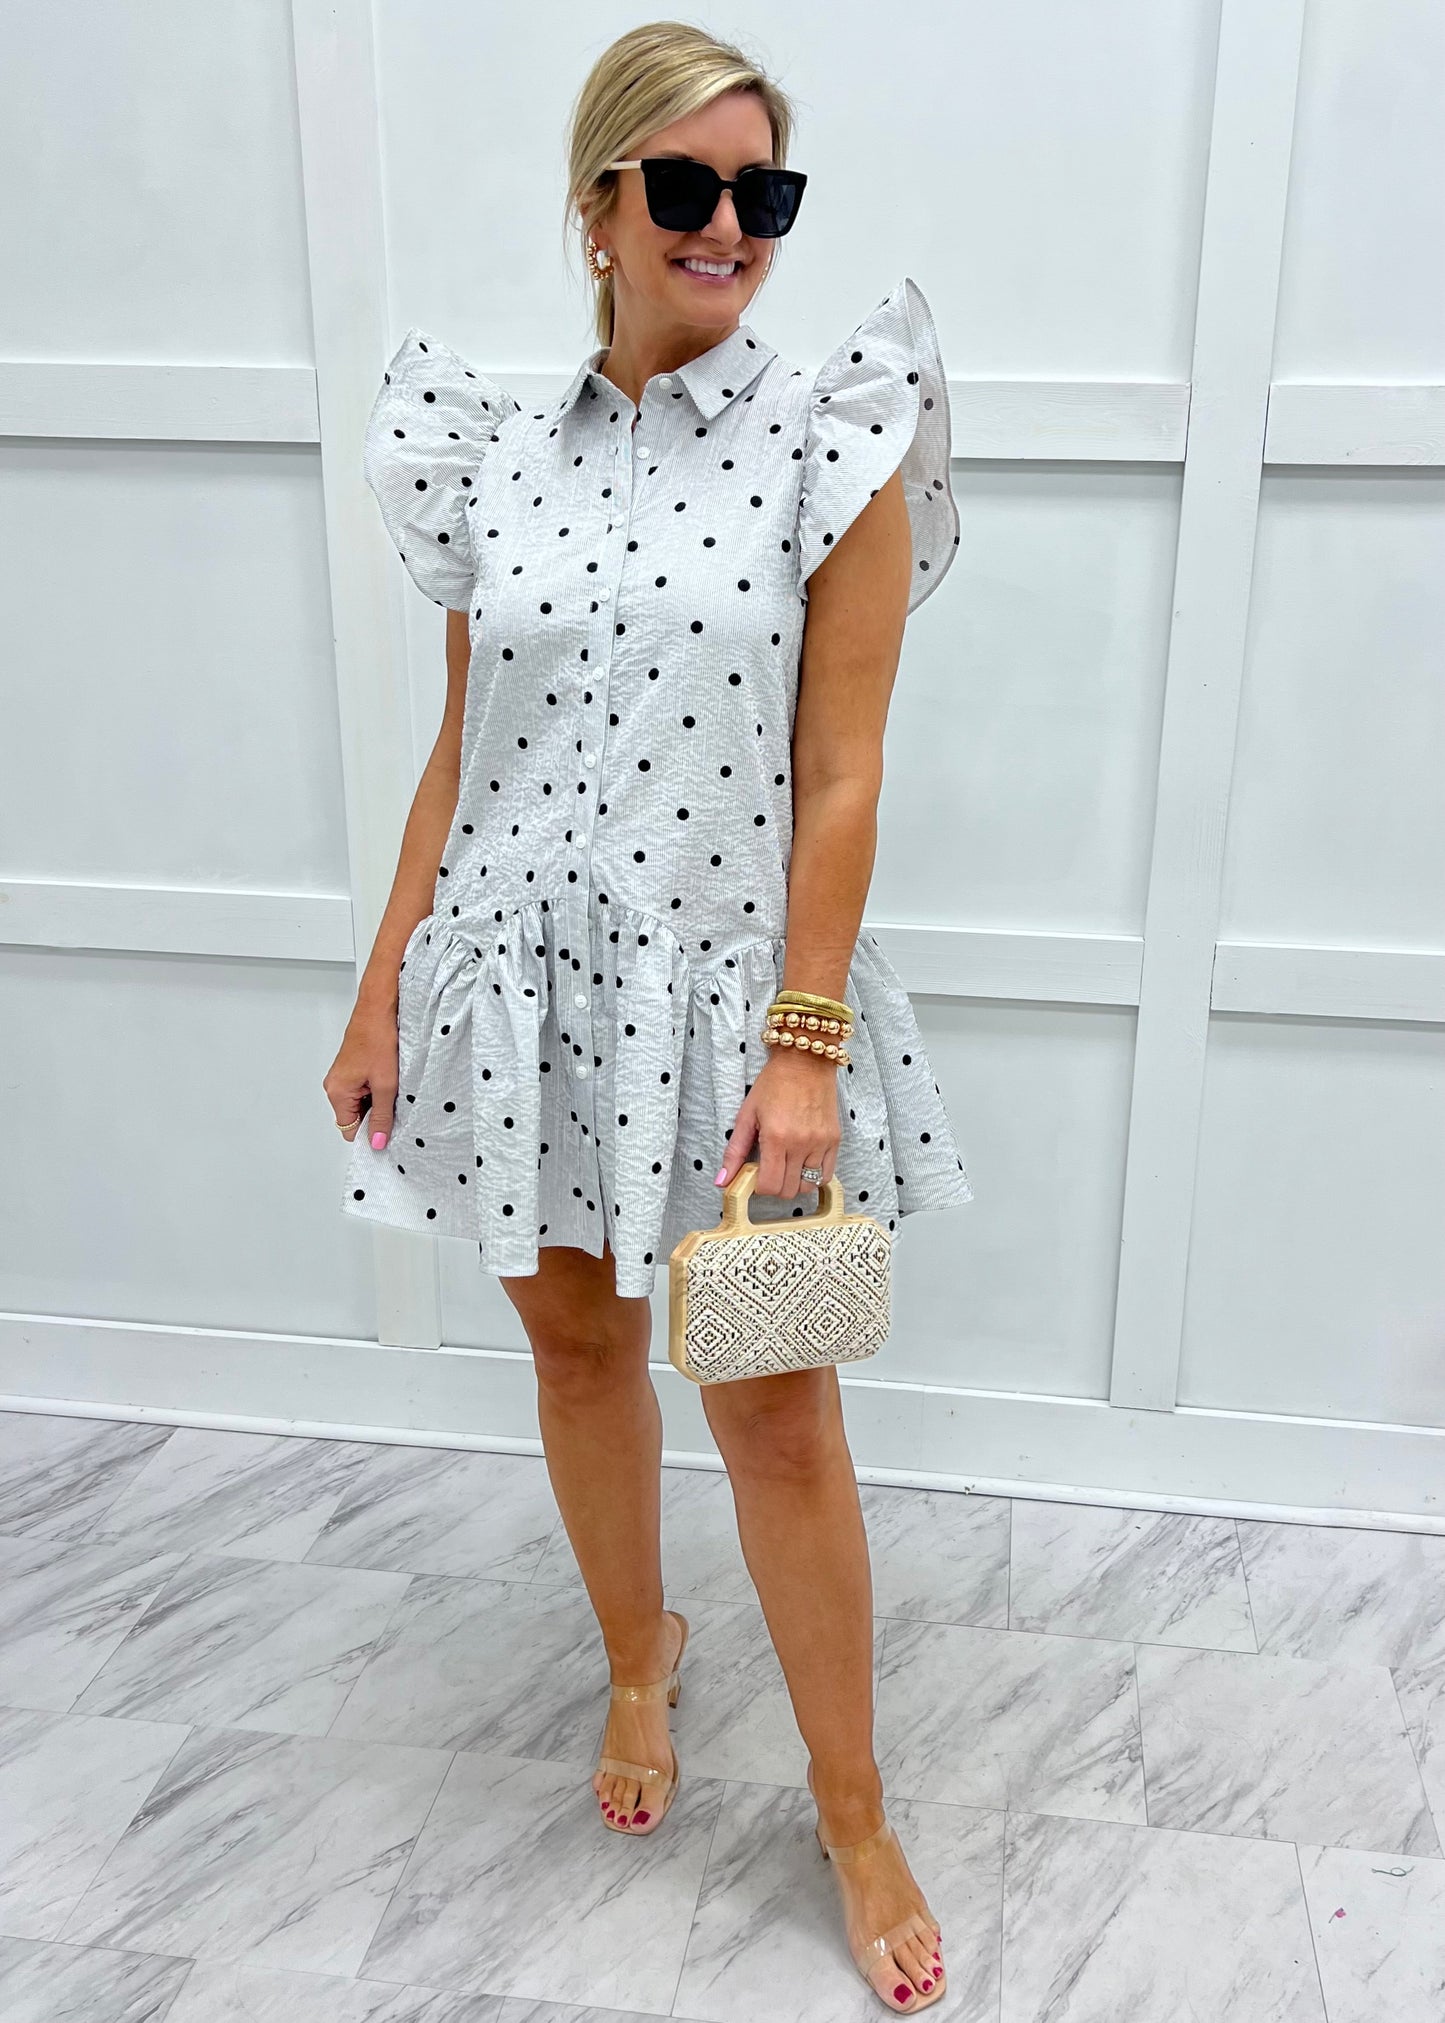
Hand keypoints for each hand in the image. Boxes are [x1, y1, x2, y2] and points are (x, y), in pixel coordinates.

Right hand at [324, 996, 399, 1147]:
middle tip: (396, 1104)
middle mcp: (335, 1085)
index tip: (389, 1132)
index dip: (370, 1133)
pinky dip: (378, 1088)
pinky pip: (364, 1089)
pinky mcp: (353, 1068)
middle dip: (376, 1115)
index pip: (350, 1130)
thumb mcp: (386, 1085)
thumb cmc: (379, 1038)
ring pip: (362, 1102)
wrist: (379, 1007)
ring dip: (379, 1100)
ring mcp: (343, 1076)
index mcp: (337, 1092)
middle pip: (355, 1117)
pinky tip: (390, 1077)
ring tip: (393, 1086)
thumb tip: (378, 1141)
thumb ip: (382, 1116)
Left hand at [715, 1049, 840, 1197]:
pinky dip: (813, 1177)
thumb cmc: (773, 1084)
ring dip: (794, 1183)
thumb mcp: (746, 1115)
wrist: (805, 1062)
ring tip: (787, 1166)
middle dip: (775, 1186)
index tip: (756, 1174)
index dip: (759, 1186)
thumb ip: (734, 1151)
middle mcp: (801, 1144)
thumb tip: (722, 1182)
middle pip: (788, 1190)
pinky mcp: (834, 1140)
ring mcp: (820, 1143)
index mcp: (776, 1137)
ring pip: (808, 1186)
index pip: (769, 1186)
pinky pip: (826, 1175)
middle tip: (770, 1169)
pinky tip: (803, 1164)